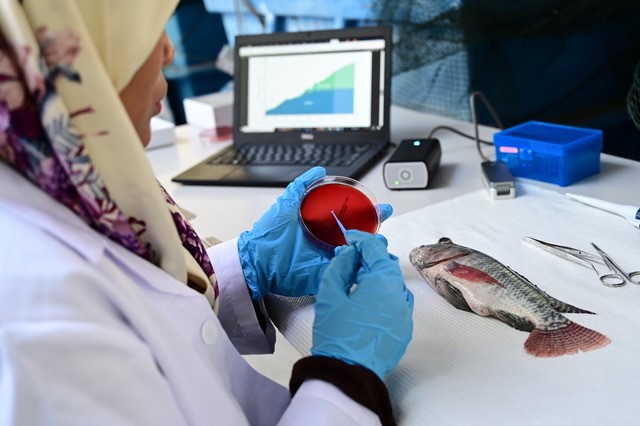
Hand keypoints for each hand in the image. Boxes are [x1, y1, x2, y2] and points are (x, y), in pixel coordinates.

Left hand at [238, 167, 392, 300]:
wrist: (256, 262)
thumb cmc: (268, 235)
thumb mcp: (287, 204)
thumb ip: (301, 186)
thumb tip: (319, 171)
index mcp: (322, 226)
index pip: (349, 217)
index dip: (365, 211)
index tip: (378, 205)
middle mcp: (328, 242)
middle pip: (358, 232)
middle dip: (375, 224)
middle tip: (383, 214)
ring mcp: (329, 259)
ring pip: (358, 251)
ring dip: (373, 244)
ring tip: (380, 235)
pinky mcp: (326, 274)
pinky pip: (348, 270)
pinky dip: (362, 264)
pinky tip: (370, 255)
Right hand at [311, 230, 413, 379]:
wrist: (348, 375)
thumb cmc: (336, 334)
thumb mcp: (330, 295)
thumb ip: (341, 267)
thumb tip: (350, 253)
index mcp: (383, 283)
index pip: (376, 250)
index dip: (360, 240)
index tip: (348, 238)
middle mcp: (400, 296)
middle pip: (388, 265)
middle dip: (369, 257)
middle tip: (348, 258)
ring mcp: (405, 314)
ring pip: (394, 284)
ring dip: (377, 276)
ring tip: (356, 279)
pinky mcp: (404, 330)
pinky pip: (396, 303)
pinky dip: (384, 294)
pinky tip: (367, 300)